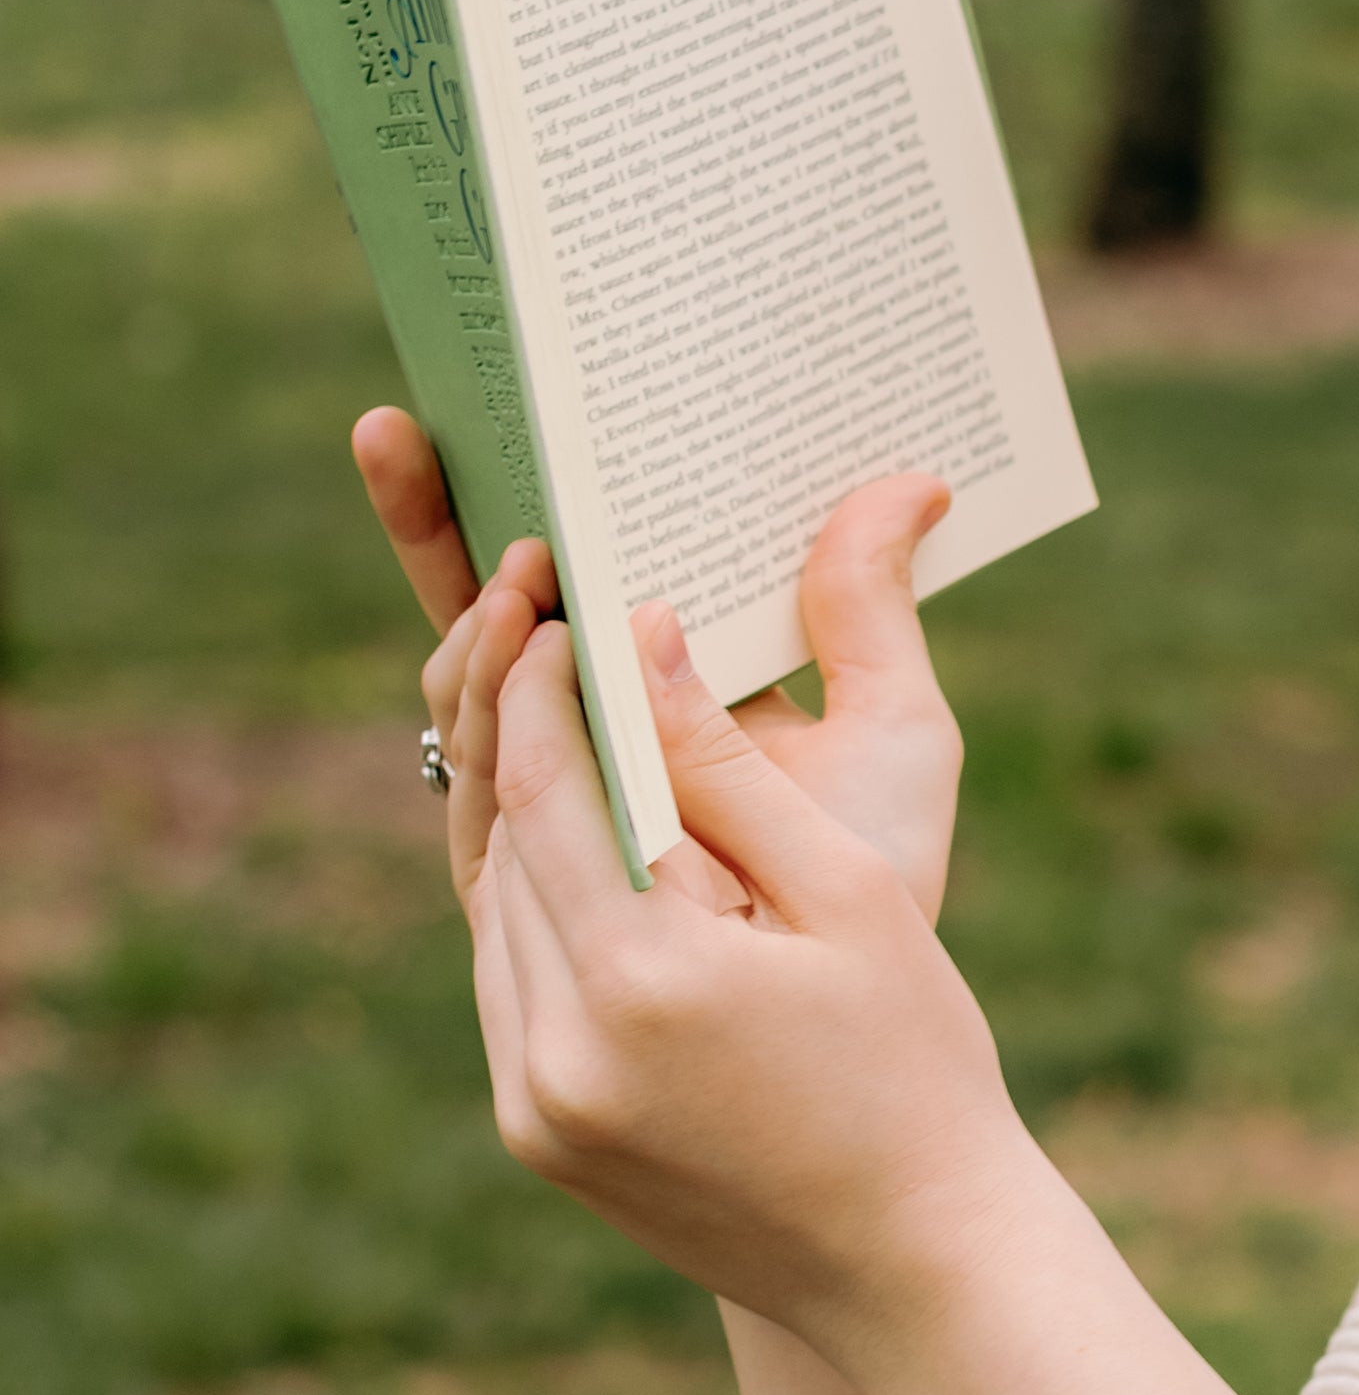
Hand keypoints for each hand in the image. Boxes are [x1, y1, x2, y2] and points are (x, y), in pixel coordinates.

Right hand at [353, 413, 967, 920]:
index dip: (538, 473)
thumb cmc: (881, 865)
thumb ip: (875, 610)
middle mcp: (596, 714)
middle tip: (408, 414)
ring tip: (497, 524)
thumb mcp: (898, 724)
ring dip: (457, 586)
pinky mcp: (527, 847)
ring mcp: (554, 779)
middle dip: (440, 504)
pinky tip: (499, 618)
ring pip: (471, 666)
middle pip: (496, 594)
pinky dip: (475, 680)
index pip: (585, 554)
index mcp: (675, 666)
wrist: (854, 1009)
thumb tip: (913, 476)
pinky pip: (479, 751)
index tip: (516, 385)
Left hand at [465, 593, 1042, 1340]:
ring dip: (532, 828)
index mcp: (643, 974)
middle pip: (507, 845)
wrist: (916, 1260)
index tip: (562, 606)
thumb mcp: (850, 895)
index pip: (548, 783)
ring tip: (594, 754)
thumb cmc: (918, 1064)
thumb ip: (730, 772)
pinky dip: (543, 918)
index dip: (545, 682)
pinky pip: (511, 991)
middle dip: (534, 741)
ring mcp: (534, 1103)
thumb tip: (641, 644)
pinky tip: (604, 877)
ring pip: (495, 918)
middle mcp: (557, 1046)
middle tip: (569, 653)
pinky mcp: (537, 1139)